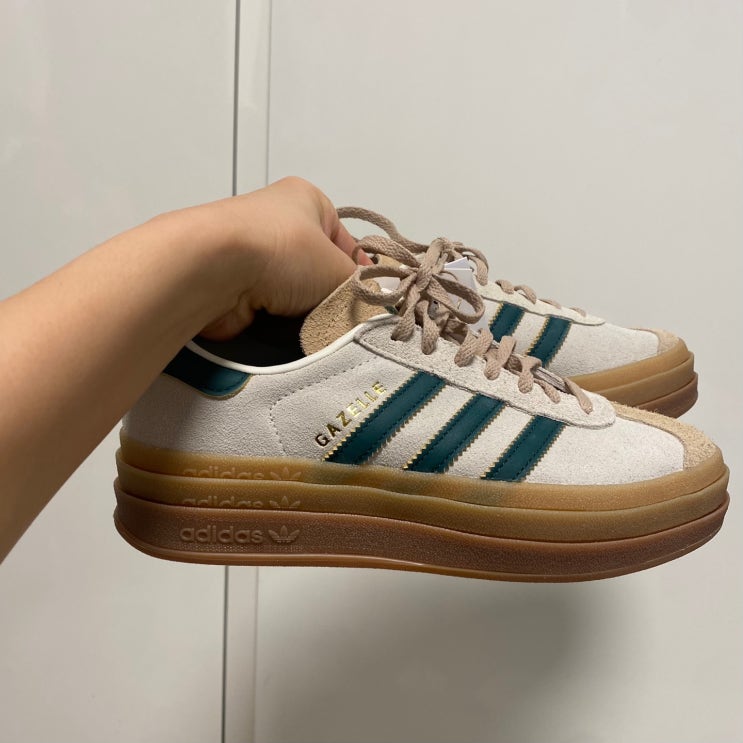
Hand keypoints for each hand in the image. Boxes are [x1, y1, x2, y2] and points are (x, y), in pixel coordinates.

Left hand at [196, 176, 368, 339]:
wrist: (212, 269)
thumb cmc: (283, 251)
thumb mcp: (338, 267)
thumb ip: (359, 288)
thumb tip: (367, 305)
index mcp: (307, 200)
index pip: (347, 241)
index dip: (362, 273)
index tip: (372, 302)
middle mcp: (278, 223)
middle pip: (319, 269)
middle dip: (332, 295)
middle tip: (348, 319)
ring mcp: (253, 255)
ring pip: (295, 293)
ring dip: (306, 312)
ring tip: (320, 328)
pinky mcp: (235, 287)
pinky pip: (270, 311)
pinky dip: (281, 324)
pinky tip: (292, 334)